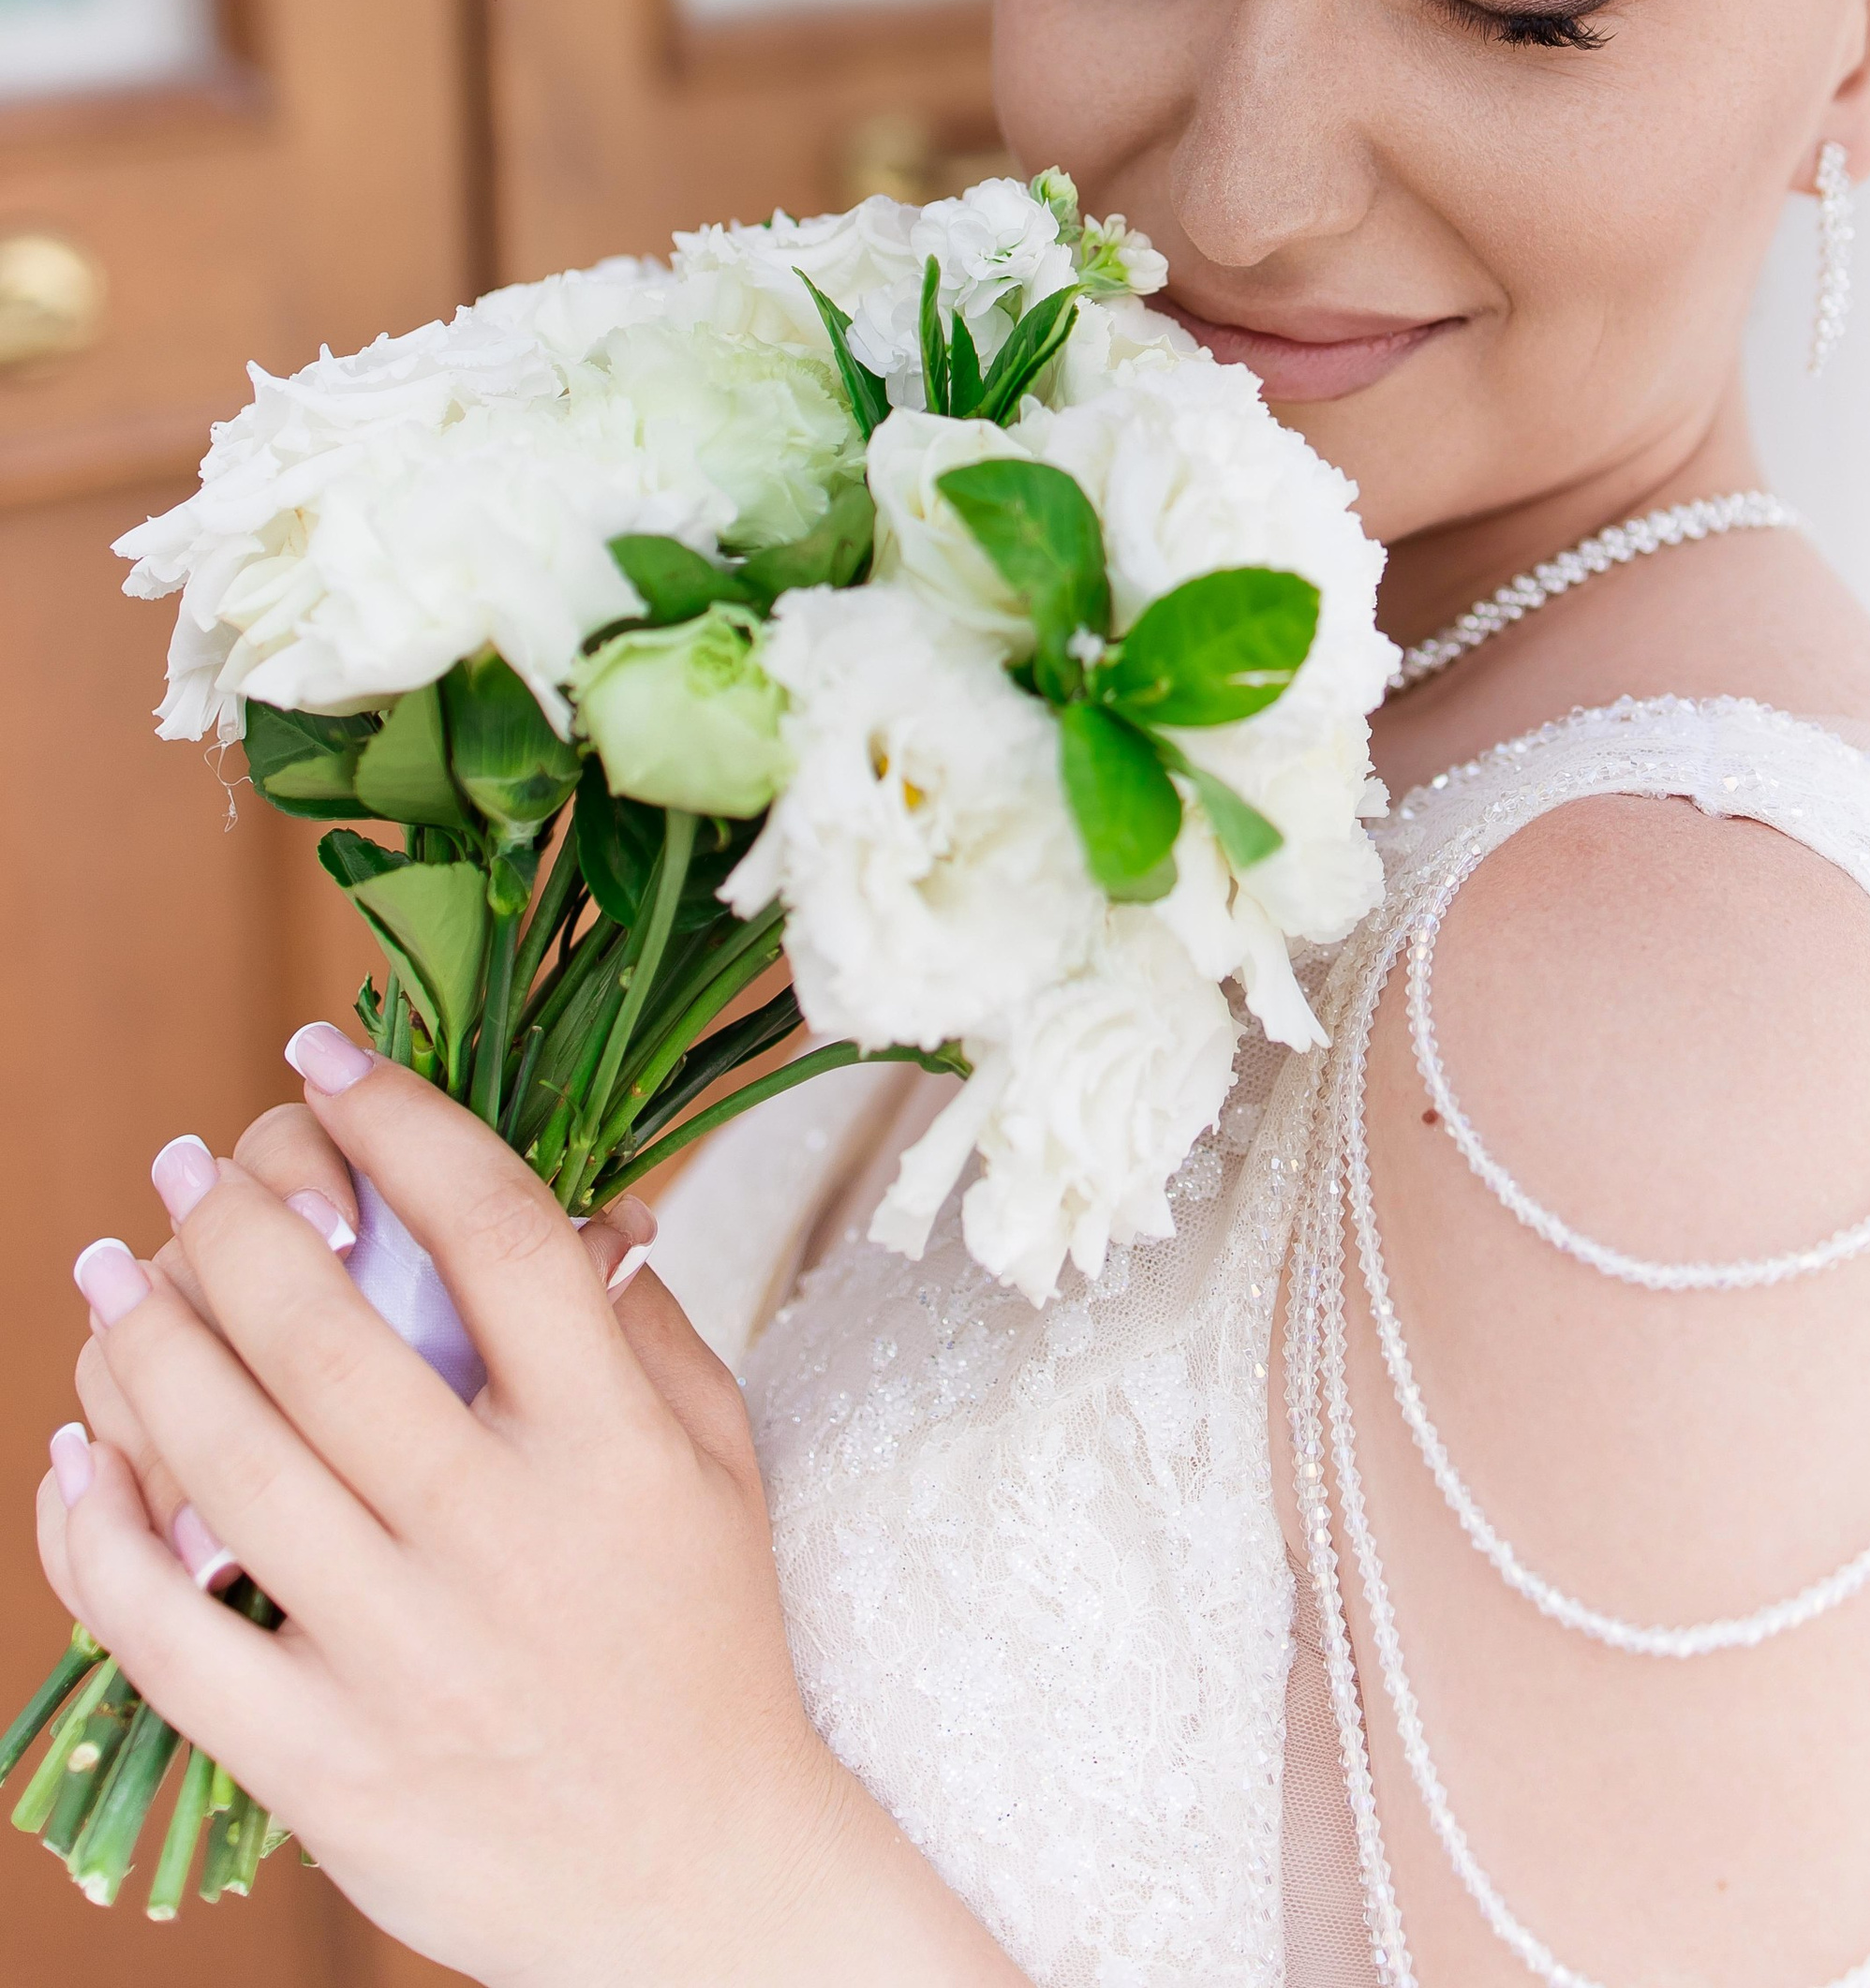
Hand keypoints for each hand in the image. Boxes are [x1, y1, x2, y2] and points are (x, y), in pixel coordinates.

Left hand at [37, 1033, 1018, 1987]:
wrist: (695, 1888)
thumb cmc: (704, 1646)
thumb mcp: (716, 1464)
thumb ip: (644, 1326)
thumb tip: (576, 1198)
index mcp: (609, 1443)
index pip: (496, 1236)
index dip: (399, 1127)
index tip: (323, 1061)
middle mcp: (502, 1535)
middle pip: (331, 1338)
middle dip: (236, 1222)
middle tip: (186, 1164)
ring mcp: (405, 1655)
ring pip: (229, 1468)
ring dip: (146, 1347)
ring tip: (110, 1275)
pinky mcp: (325, 1765)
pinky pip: (169, 1636)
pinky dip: (98, 1537)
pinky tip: (73, 1461)